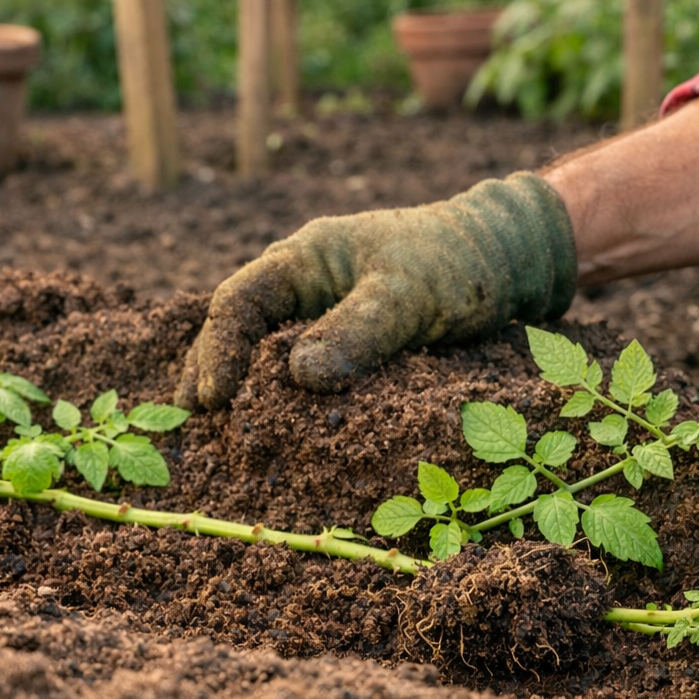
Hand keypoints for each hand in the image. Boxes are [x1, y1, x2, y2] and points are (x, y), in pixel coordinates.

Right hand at [175, 172, 577, 408]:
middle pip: (235, 330)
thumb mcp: (409, 293)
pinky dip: (280, 402)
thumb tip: (299, 376)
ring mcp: (322, 316)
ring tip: (213, 440)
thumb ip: (358, 330)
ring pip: (262, 353)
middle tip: (188, 428)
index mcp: (303, 259)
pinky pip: (299, 372)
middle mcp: (303, 287)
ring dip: (240, 392)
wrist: (509, 259)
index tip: (213, 399)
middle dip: (209, 374)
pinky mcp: (346, 344)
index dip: (217, 351)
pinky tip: (274, 437)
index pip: (238, 303)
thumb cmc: (458, 262)